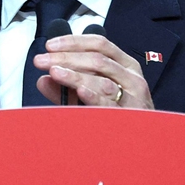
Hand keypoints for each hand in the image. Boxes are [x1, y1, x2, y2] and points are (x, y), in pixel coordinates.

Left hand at [32, 33, 153, 108]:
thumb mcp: (91, 96)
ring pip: (102, 80)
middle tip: (43, 60)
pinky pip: (109, 104)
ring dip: (75, 75)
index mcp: (125, 66)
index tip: (51, 45)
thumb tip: (44, 80)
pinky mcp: (129, 116)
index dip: (74, 42)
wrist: (141, 142)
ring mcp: (132, 97)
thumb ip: (67, 88)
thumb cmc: (119, 115)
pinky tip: (79, 90)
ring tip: (55, 72)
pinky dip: (93, 95)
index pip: (100, 44)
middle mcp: (131, 78)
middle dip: (66, 57)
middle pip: (97, 59)